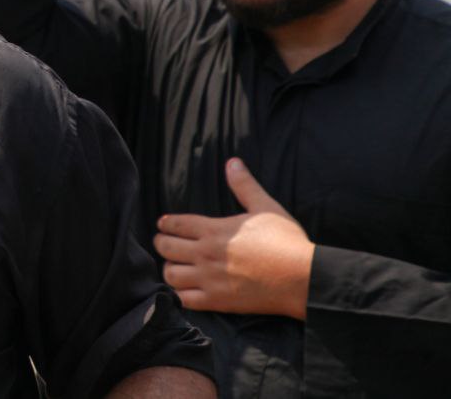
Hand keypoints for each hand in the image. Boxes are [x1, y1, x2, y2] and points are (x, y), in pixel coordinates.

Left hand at [153, 158, 313, 319]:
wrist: (302, 278)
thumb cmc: (286, 241)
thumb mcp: (266, 207)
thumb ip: (245, 185)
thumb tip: (232, 162)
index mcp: (214, 229)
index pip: (175, 223)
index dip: (165, 223)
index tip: (162, 224)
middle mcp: (206, 253)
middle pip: (166, 247)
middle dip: (161, 243)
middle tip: (164, 243)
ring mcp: (209, 279)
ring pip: (170, 274)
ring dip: (168, 269)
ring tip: (174, 266)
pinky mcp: (216, 301)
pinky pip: (184, 300)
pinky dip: (178, 295)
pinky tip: (183, 290)